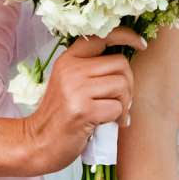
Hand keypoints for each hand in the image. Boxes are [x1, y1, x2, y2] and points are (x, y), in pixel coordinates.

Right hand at [19, 29, 142, 173]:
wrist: (37, 143)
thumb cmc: (59, 117)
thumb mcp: (69, 84)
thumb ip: (91, 70)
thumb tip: (126, 66)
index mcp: (68, 60)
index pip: (102, 36)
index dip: (126, 36)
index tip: (140, 44)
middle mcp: (71, 70)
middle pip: (120, 64)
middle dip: (129, 84)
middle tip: (121, 102)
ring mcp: (76, 89)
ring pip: (122, 85)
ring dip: (125, 103)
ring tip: (114, 114)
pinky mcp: (83, 110)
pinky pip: (118, 107)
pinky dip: (118, 118)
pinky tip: (107, 125)